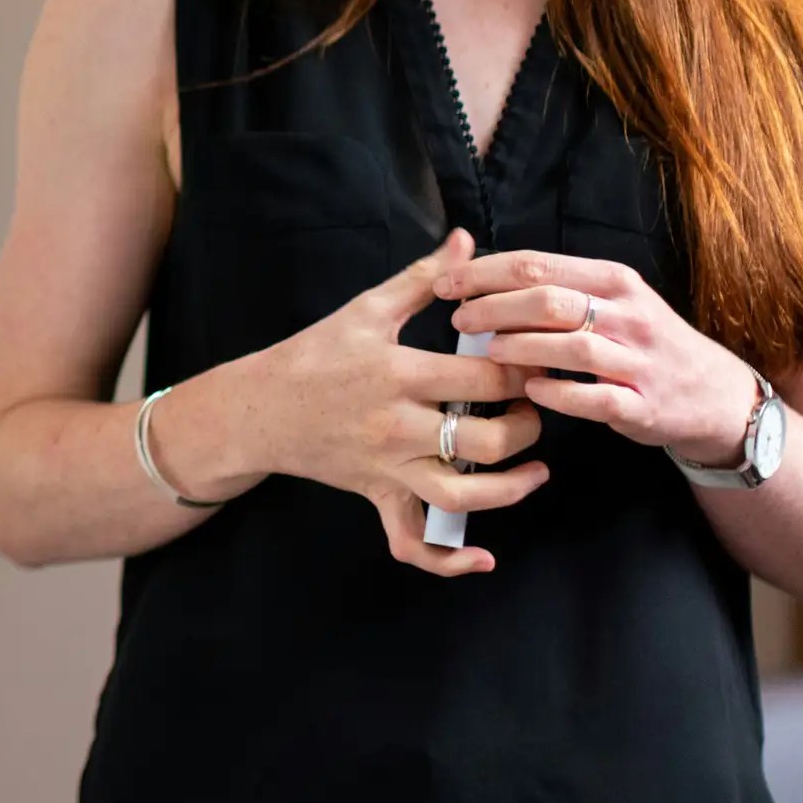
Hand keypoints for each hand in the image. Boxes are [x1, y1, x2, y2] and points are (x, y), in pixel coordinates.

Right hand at [258, 226, 549, 576]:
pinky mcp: (378, 497)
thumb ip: (423, 278)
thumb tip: (466, 240)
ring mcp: (388, 469)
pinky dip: (448, 561)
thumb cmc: (315, 353)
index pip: (483, 379)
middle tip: (537, 406)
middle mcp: (397, 427)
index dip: (524, 370)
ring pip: (462, 497)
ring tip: (536, 469)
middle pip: (485, 442)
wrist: (259, 409)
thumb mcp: (367, 308)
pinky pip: (413, 543)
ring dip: (511, 490)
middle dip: (527, 426)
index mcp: (399, 373)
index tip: (542, 359)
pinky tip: (483, 558)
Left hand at [433, 249, 759, 463]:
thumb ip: (560, 288)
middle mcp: (628, 313)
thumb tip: (486, 278)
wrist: (713, 394)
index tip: (447, 283)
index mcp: (613, 280)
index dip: (485, 272)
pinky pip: (596, 397)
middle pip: (549, 299)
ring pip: (572, 345)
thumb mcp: (613, 301)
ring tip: (487, 351)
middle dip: (494, 307)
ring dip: (522, 346)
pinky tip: (530, 390)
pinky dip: (559, 393)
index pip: (537, 265)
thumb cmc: (645, 343)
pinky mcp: (643, 404)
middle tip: (459, 318)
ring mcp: (638, 360)